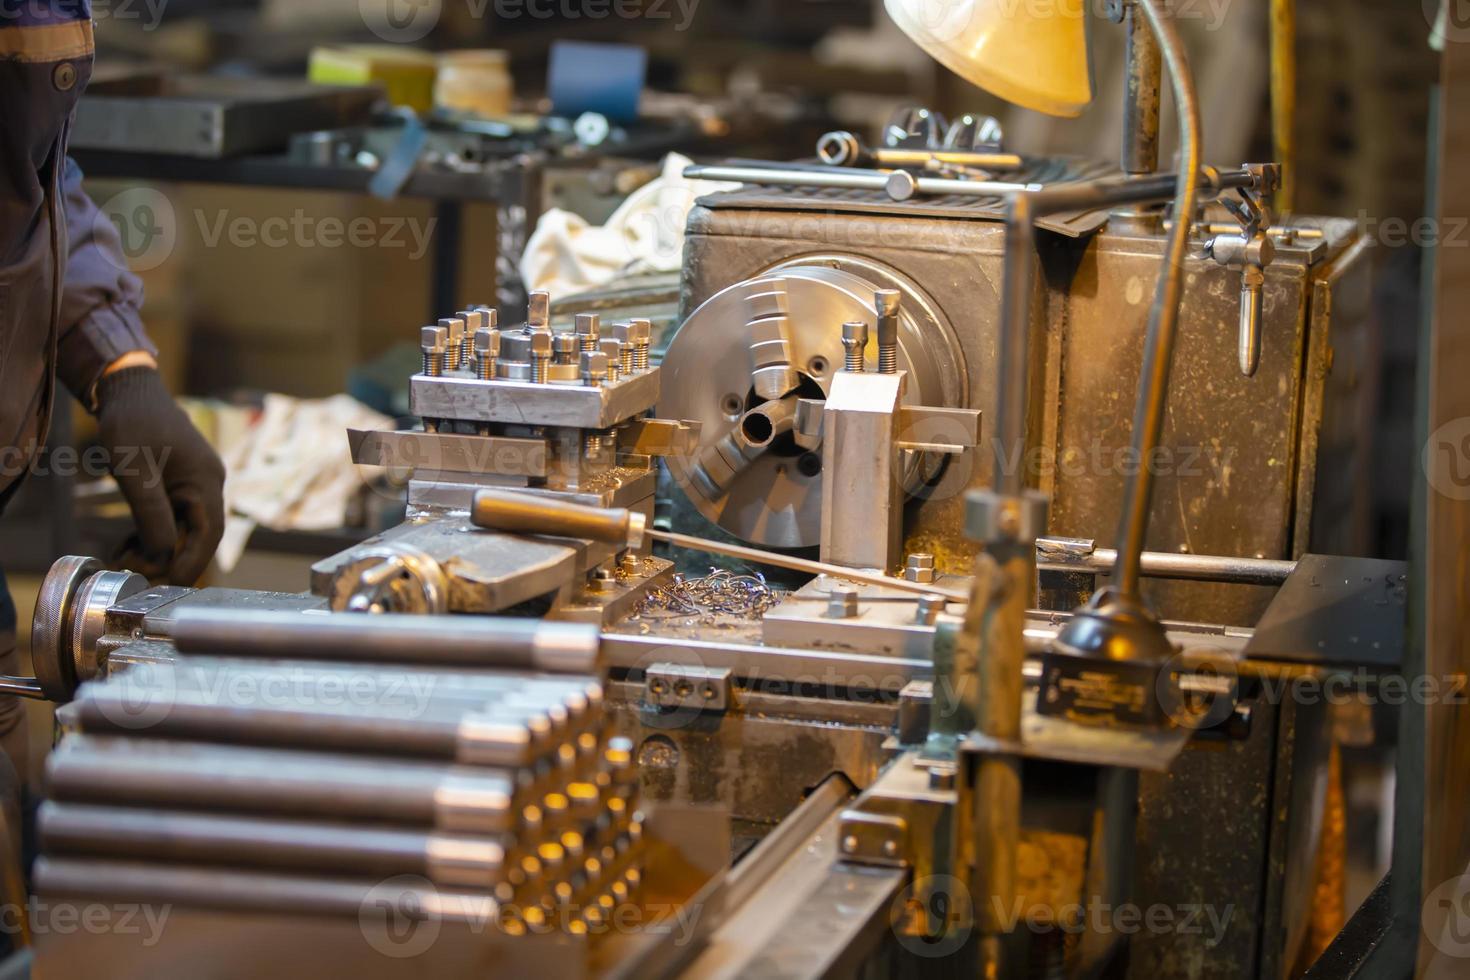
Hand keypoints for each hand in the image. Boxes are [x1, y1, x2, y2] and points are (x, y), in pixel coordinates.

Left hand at [95, 362, 224, 584]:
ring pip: (183, 528)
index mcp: (206, 479)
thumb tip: (162, 553)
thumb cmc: (131, 422)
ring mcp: (195, 482)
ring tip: (125, 560)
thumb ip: (150, 512)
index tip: (168, 581)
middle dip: (169, 557)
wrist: (127, 389)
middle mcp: (208, 483)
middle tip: (136, 573)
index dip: (191, 561)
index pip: (209, 532)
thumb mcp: (135, 469)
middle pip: (197, 534)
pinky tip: (127, 544)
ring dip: (157, 547)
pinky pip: (172, 516)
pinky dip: (153, 532)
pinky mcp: (179, 482)